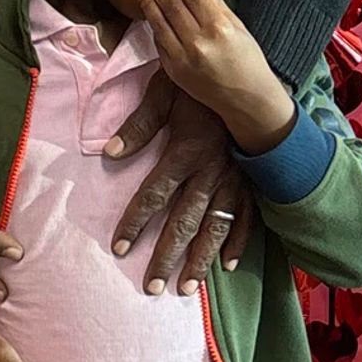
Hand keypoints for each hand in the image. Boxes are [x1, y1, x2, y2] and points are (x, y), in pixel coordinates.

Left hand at [106, 73, 252, 294]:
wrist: (243, 73)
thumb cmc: (198, 81)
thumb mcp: (163, 93)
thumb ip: (139, 125)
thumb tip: (110, 153)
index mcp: (186, 153)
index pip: (153, 196)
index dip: (134, 223)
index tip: (119, 248)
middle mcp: (211, 172)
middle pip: (184, 222)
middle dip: (167, 257)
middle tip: (152, 287)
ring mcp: (235, 179)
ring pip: (216, 228)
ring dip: (201, 260)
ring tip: (186, 288)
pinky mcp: (252, 180)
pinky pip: (247, 217)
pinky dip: (239, 242)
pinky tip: (228, 265)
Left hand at [137, 0, 296, 156]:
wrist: (247, 100)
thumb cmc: (248, 61)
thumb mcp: (238, 27)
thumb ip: (217, 2)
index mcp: (219, 28)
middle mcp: (199, 42)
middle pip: (172, 7)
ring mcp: (183, 58)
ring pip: (160, 24)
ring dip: (148, 4)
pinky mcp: (174, 70)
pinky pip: (159, 42)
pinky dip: (154, 26)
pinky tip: (151, 14)